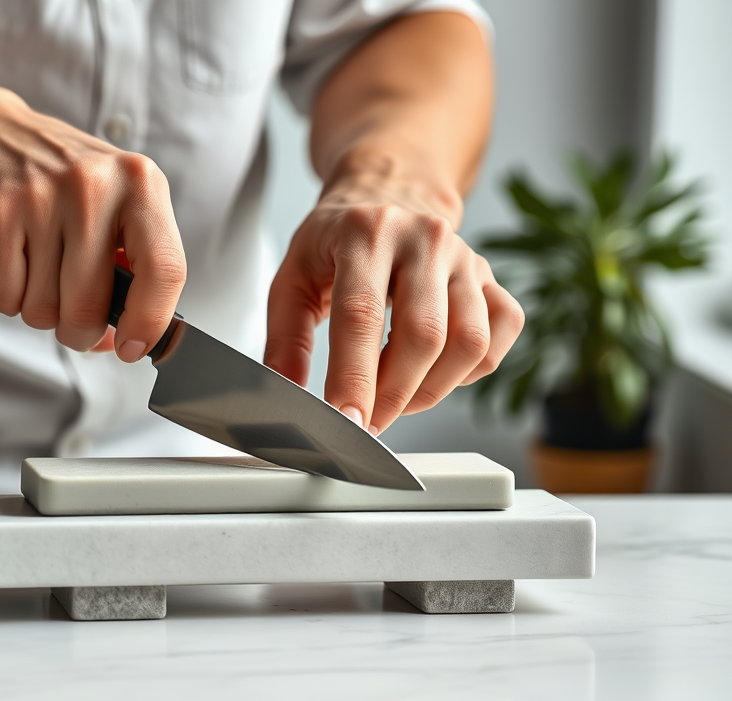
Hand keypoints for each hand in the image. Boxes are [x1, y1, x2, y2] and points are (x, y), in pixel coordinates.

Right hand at [0, 85, 185, 361]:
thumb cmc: (54, 182)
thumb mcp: (111, 204)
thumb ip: (131, 267)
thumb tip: (124, 339)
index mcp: (140, 184)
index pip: (165, 269)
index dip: (149, 323)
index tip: (132, 348)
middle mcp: (95, 186)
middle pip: (92, 308)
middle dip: (77, 329)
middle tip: (68, 310)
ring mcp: (42, 198)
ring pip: (44, 311)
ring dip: (36, 307)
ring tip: (33, 263)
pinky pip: (5, 299)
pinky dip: (4, 294)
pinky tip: (7, 256)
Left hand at [264, 171, 523, 434]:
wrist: (388, 194)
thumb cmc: (338, 242)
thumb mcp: (293, 276)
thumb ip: (285, 338)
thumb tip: (287, 391)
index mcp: (366, 233)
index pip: (362, 314)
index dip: (355, 376)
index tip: (348, 420)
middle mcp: (423, 239)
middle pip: (423, 335)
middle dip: (393, 395)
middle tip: (367, 421)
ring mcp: (465, 258)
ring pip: (468, 343)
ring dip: (431, 390)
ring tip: (395, 397)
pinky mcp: (491, 278)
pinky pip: (498, 338)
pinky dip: (469, 371)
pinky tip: (434, 371)